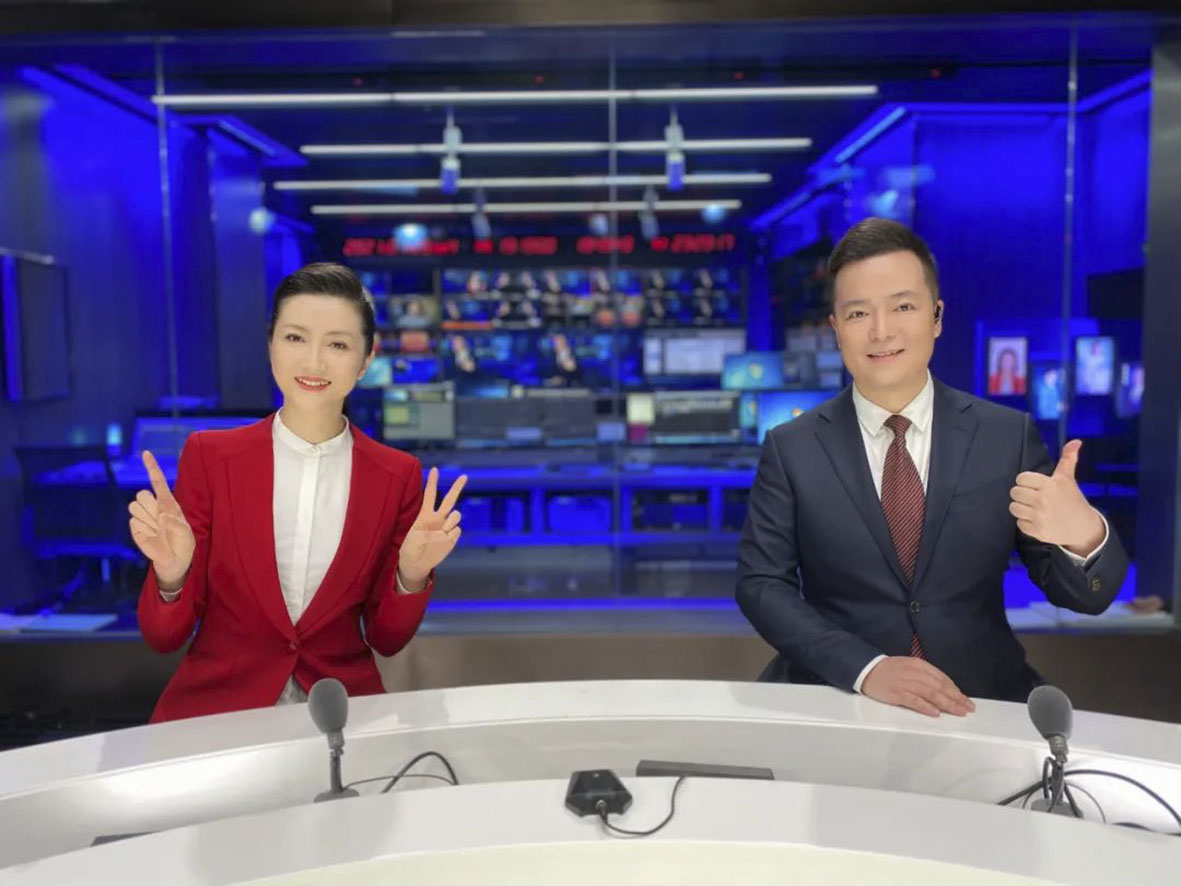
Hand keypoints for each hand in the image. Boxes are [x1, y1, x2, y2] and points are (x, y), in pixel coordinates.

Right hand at [128, 450, 195, 590]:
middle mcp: (154, 507)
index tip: (145, 453)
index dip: (152, 467)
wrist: (173, 562)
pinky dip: (144, 533)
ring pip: (134, 507)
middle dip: (149, 507)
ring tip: (157, 531)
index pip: (158, 482)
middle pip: (141, 494)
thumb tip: (163, 516)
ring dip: (147, 520)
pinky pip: (135, 525)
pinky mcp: (136, 529)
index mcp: (169, 503)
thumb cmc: (183, 545)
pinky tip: (152, 538)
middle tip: (160, 521)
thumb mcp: (187, 536)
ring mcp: (143, 517)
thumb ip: (177, 525)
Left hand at [397, 468, 467, 589]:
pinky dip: (451, 534)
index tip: (435, 470)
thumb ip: (425, 531)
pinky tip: (443, 541)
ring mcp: (445, 528)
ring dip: (452, 519)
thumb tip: (440, 529)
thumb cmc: (410, 550)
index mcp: (424, 515)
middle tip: (464, 476)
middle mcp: (437, 519)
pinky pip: (457, 530)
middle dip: (457, 487)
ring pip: (456, 515)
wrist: (416, 564)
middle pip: (449, 500)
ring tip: (443, 529)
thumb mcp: (411, 538)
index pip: (430, 495)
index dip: (433, 483)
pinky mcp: (451, 538)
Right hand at [861, 657, 975, 717]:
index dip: (955, 690)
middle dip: (956, 698)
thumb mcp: (910, 666)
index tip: (966, 700)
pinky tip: (936, 713)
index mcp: (919, 664)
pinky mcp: (897, 694)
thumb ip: (926, 675)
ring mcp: (905, 683)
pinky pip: (914, 701)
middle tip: (968, 708)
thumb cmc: (890, 670)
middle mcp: (914, 673)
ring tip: (958, 712)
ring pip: (931, 694)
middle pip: (939, 686)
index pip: (942, 678)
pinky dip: (926, 707)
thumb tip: (945, 689)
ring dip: (947, 704)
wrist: (867, 670)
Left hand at [1009, 440, 1104, 555]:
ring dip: (1022, 508)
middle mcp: (1044, 500)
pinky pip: (1019, 523)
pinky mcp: (1038, 531)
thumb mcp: (1068, 479)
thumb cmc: (1073, 500)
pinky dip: (1026, 523)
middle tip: (1034, 498)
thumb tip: (1075, 441)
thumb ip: (1068, 459)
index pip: (1021, 478)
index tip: (1035, 486)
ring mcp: (1040, 516)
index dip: (1026, 482)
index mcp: (1050, 485)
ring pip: (1013, 507)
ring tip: (1035, 509)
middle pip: (1014, 492)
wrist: (1084, 527)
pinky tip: (1038, 520)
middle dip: (1023, 495)